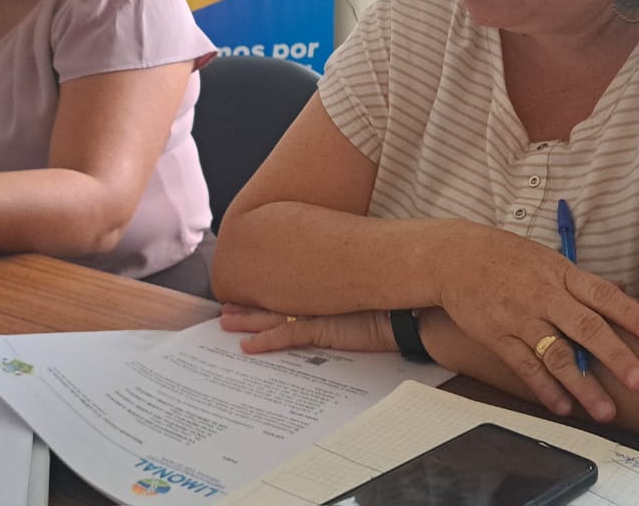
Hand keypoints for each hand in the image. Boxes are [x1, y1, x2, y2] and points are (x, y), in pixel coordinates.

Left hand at [220, 303, 397, 354]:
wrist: (413, 308)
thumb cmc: (396, 301)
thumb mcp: (366, 299)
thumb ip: (349, 295)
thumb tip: (341, 292)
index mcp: (327, 290)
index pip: (290, 291)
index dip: (269, 294)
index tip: (250, 293)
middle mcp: (319, 298)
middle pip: (275, 300)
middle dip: (248, 306)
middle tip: (225, 308)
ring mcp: (320, 312)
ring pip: (273, 316)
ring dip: (248, 320)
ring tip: (225, 321)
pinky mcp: (324, 328)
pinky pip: (287, 335)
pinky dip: (266, 342)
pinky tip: (247, 348)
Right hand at [435, 225, 638, 421]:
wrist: (455, 257)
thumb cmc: (506, 257)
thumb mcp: (546, 259)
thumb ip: (579, 283)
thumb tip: (620, 298)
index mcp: (560, 273)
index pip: (600, 293)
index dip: (628, 311)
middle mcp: (543, 296)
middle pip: (584, 327)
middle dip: (614, 355)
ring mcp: (520, 318)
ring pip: (556, 354)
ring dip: (583, 385)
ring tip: (605, 410)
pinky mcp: (498, 337)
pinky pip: (525, 366)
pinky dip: (545, 388)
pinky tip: (563, 406)